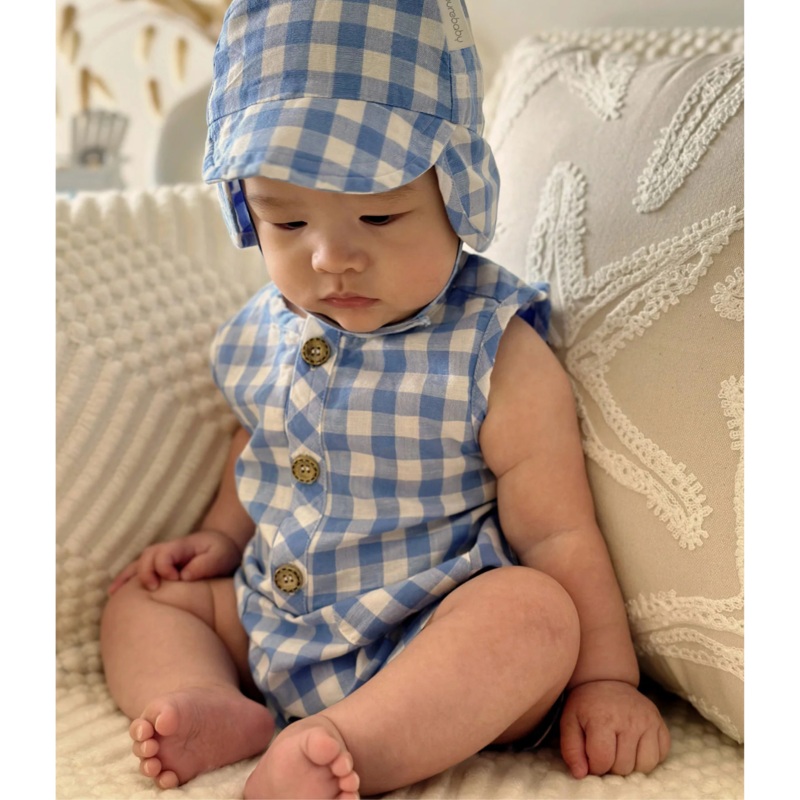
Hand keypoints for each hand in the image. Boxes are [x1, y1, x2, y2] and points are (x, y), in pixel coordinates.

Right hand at [107, 530, 243, 593]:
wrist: (221, 546)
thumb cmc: (221, 552)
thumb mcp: (221, 555)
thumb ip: (205, 564)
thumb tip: (183, 576)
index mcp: (181, 546)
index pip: (164, 554)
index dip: (165, 567)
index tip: (177, 579)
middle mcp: (166, 550)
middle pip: (146, 557)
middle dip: (145, 573)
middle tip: (153, 589)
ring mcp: (160, 558)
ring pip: (137, 564)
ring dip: (126, 578)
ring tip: (114, 595)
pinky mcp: (158, 568)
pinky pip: (137, 572)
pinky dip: (124, 581)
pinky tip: (113, 594)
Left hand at [560, 680, 669, 777]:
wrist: (607, 681)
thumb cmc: (586, 705)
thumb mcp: (569, 722)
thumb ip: (571, 749)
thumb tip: (580, 774)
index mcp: (603, 718)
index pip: (602, 761)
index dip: (594, 766)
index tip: (590, 757)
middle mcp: (629, 720)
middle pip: (624, 767)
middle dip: (611, 766)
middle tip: (605, 751)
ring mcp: (648, 721)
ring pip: (645, 766)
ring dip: (631, 765)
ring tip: (619, 751)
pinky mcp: (660, 724)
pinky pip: (660, 756)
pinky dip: (648, 757)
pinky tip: (635, 746)